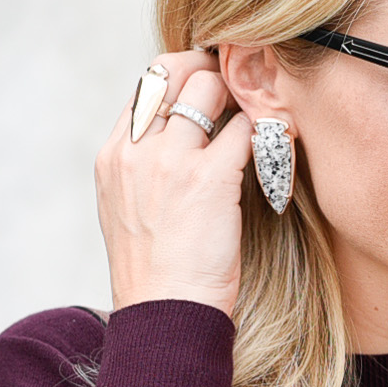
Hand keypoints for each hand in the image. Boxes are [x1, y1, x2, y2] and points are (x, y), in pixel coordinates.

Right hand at [95, 50, 254, 315]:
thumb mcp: (128, 213)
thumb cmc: (155, 275)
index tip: (207, 89)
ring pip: (209, 88)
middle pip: (172, 72)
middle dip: (210, 71)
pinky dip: (264, 129)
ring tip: (260, 112)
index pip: (145, 86)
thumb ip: (143, 171)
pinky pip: (245, 128)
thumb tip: (176, 145)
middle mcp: (135, 151)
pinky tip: (276, 141)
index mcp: (112, 158)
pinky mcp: (210, 178)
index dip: (181, 79)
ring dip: (239, 95)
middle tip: (238, 86)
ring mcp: (170, 161)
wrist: (165, 315)